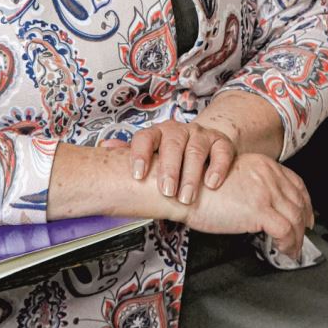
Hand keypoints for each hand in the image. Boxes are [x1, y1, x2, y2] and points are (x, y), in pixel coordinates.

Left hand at [120, 121, 236, 204]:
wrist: (207, 146)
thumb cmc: (173, 155)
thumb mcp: (153, 153)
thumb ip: (131, 152)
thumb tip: (105, 147)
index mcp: (158, 133)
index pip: (145, 137)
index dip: (140, 154)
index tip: (137, 175)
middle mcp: (179, 131)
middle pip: (173, 143)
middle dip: (169, 169)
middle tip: (166, 191)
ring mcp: (201, 135)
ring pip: (196, 149)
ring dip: (190, 175)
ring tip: (186, 197)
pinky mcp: (221, 143)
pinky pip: (221, 152)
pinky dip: (217, 167)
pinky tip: (211, 183)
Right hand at [183, 152, 314, 257]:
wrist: (181, 190)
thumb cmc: (197, 187)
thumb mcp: (231, 177)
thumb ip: (251, 185)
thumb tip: (264, 205)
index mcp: (261, 164)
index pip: (294, 182)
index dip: (304, 200)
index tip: (305, 214)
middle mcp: (267, 174)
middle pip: (298, 200)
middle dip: (304, 221)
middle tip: (303, 236)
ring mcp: (265, 192)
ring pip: (295, 217)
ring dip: (297, 238)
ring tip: (292, 250)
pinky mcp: (259, 210)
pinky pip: (286, 231)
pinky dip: (289, 244)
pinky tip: (284, 251)